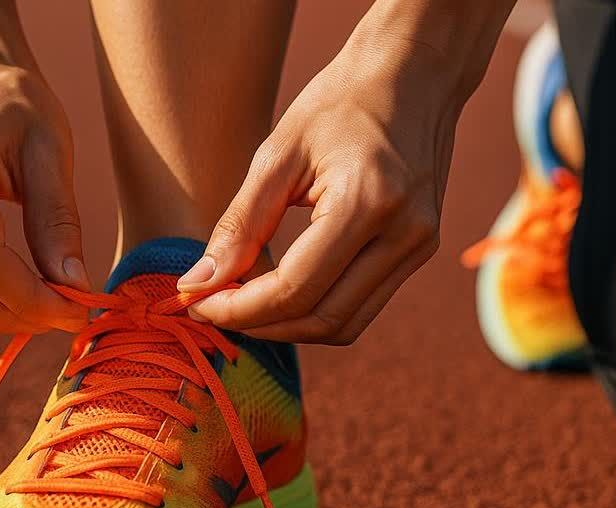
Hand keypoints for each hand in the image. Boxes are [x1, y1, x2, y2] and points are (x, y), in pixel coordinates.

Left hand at [178, 46, 458, 344]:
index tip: (195, 302)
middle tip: (211, 307)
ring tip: (241, 303)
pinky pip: (362, 305)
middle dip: (260, 325)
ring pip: (345, 325)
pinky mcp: (420, 251)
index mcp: (368, 202)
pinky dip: (317, 309)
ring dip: (288, 326)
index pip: (295, 288)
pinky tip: (279, 289)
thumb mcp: (277, 153)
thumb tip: (199, 284)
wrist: (413, 73)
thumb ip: (240, 225)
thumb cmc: (340, 101)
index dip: (239, 308)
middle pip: (322, 319)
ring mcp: (420, 246)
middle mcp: (404, 233)